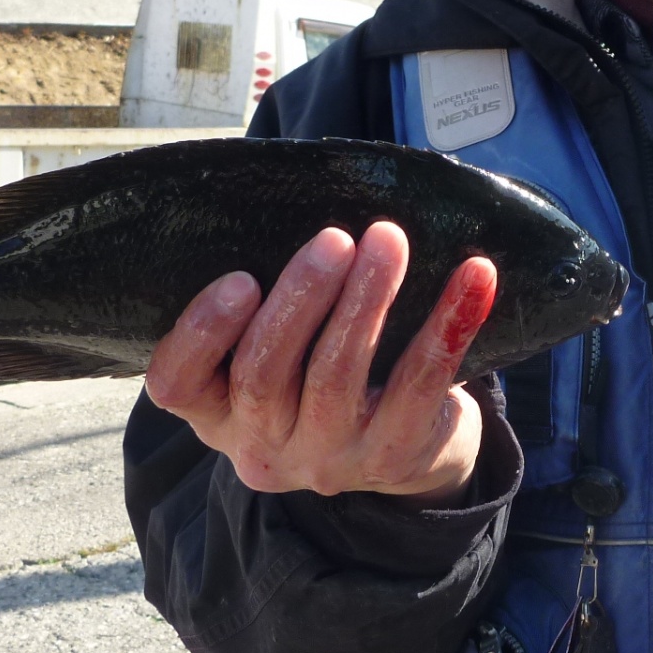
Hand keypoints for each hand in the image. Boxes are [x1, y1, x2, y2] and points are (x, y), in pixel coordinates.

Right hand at [144, 221, 497, 507]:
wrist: (401, 450)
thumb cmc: (319, 374)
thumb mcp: (274, 356)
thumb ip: (262, 303)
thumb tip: (281, 195)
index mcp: (217, 414)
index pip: (176, 386)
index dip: (201, 334)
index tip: (240, 278)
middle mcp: (262, 445)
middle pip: (264, 374)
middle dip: (300, 299)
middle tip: (335, 238)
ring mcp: (329, 457)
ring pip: (337, 376)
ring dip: (367, 300)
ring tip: (388, 240)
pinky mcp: (395, 453)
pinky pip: (422, 382)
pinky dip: (450, 322)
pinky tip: (475, 276)